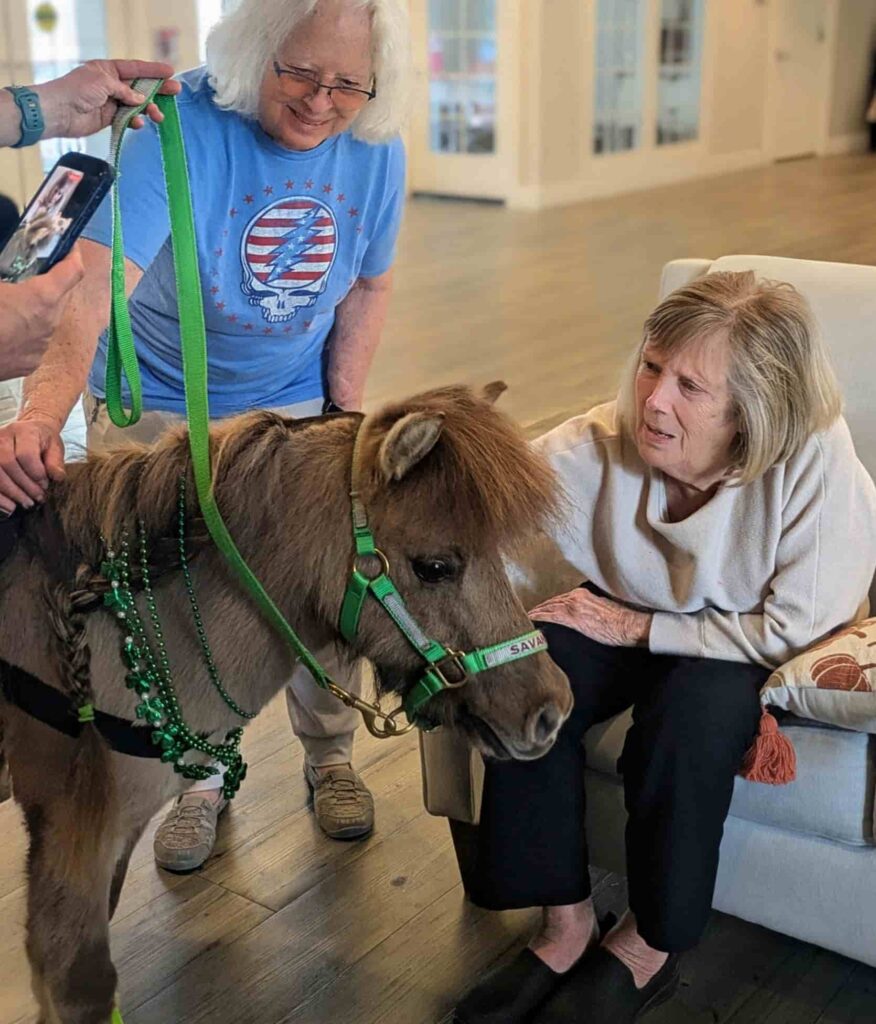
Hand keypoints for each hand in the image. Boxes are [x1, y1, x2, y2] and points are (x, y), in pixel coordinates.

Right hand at [0, 249, 83, 379]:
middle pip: (62, 295)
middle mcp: (50, 322)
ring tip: (12, 301)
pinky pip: (35, 340)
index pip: (73, 270)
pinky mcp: (31, 363)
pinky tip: (5, 327)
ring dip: (36, 308)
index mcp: (42, 298)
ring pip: (48, 319)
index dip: (72, 254)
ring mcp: (41, 346)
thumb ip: (3, 266)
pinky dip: (25, 331)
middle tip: (32, 269)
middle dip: (51, 280)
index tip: (67, 245)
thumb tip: (5, 261)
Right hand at [0, 415, 65, 513]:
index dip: (36, 473)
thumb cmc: (44, 442)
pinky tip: (9, 507)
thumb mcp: (55, 448)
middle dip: (23, 486)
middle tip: (37, 499)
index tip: (45, 485)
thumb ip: (55, 462)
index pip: (25, 454)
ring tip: (26, 503)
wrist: (30, 429)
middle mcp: (3, 436)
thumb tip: (57, 477)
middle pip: (6, 463)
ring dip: (10, 492)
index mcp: (24, 431)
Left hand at [35, 60, 181, 138]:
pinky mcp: (110, 118)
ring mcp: (112, 102)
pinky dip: (135, 121)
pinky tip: (139, 123)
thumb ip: (124, 90)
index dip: (153, 70)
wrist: (60, 112)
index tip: (170, 72)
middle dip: (158, 90)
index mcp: (108, 70)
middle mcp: (111, 84)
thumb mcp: (103, 82)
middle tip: (175, 92)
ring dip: (149, 110)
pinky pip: (128, 118)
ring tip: (158, 116)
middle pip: (140, 87)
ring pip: (137, 105)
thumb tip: (140, 100)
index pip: (135, 68)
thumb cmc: (77, 90)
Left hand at [529, 588, 651, 647]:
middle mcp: (575, 596)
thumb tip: (586, 615)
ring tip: (528, 615)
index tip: (544, 607)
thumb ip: (591, 607)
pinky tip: (531, 618)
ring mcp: (572, 606)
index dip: (551, 603)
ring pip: (550, 607)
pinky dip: (540, 616)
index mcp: (583, 593)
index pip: (562, 598)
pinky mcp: (572, 618)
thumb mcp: (603, 608)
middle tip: (531, 611)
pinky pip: (550, 616)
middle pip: (554, 601)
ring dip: (538, 611)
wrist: (627, 624)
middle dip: (542, 607)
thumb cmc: (621, 619)